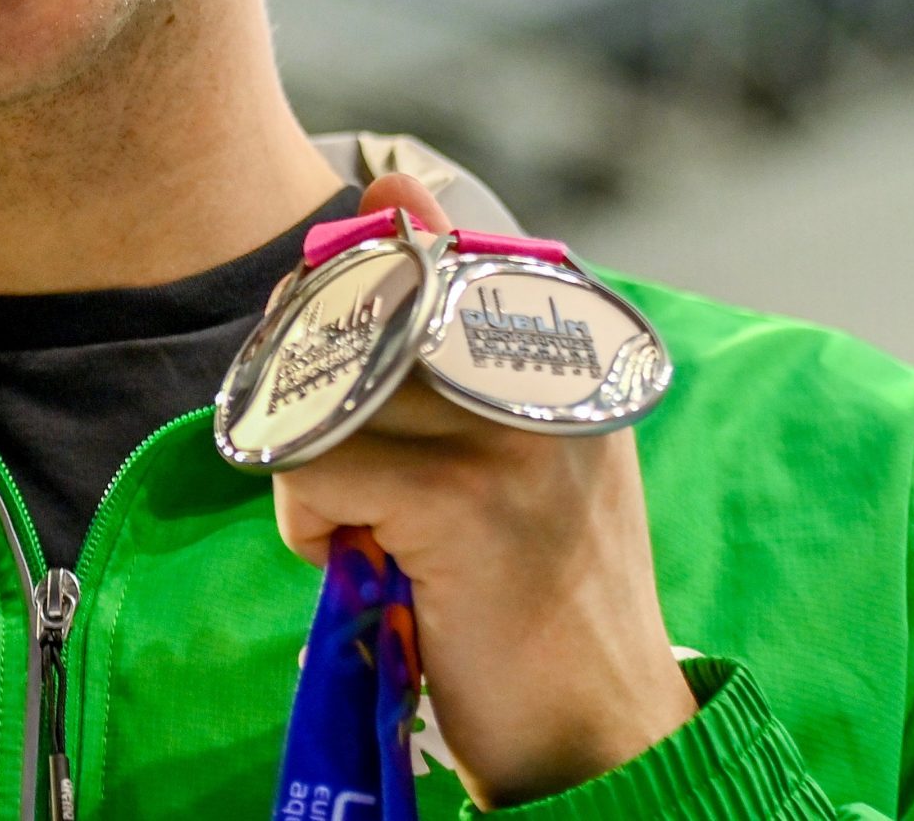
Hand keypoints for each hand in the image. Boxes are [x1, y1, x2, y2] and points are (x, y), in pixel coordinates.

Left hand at [269, 174, 695, 807]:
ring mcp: (508, 428)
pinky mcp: (460, 499)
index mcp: (571, 335)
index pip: (423, 248)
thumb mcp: (518, 434)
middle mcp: (548, 364)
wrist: (604, 735)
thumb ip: (457, 316)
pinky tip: (367, 565)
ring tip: (368, 527)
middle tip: (336, 464)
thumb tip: (391, 178)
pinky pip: (311, 467)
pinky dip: (309, 525)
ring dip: (312, 468)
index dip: (350, 305)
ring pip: (323, 392)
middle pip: (356, 312)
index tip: (343, 369)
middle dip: (311, 382)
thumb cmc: (540, 585)